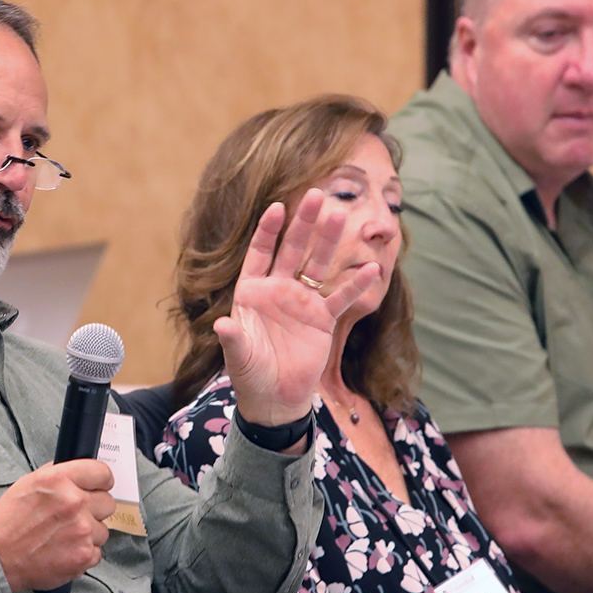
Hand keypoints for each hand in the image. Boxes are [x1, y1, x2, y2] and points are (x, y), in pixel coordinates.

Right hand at [0, 460, 115, 592]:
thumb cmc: (8, 522)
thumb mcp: (27, 483)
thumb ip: (57, 475)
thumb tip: (77, 472)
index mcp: (59, 480)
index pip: (102, 472)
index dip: (101, 481)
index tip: (98, 487)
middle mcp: (73, 502)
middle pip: (108, 502)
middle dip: (94, 508)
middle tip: (76, 516)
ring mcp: (81, 530)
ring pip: (103, 530)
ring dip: (88, 533)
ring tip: (65, 536)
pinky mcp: (83, 555)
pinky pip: (97, 552)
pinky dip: (83, 553)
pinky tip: (64, 550)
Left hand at [217, 188, 378, 424]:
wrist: (274, 397)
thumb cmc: (250, 373)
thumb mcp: (238, 356)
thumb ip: (233, 338)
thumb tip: (222, 324)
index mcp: (252, 292)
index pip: (260, 253)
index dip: (268, 230)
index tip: (278, 207)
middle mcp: (278, 290)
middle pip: (293, 250)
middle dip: (304, 224)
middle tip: (317, 195)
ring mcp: (302, 302)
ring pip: (318, 265)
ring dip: (329, 242)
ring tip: (341, 215)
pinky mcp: (322, 319)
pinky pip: (340, 297)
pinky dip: (355, 284)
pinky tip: (371, 267)